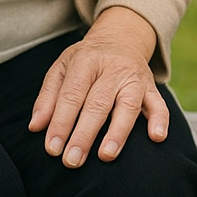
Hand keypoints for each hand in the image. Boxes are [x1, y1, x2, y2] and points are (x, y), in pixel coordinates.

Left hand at [30, 7, 167, 166]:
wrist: (121, 36)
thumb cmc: (86, 59)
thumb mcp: (62, 68)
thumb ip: (48, 96)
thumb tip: (36, 127)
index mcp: (87, 61)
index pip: (72, 94)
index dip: (61, 122)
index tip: (52, 148)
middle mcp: (113, 68)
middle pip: (98, 102)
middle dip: (84, 134)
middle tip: (72, 160)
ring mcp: (134, 78)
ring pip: (128, 105)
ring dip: (118, 131)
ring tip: (106, 155)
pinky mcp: (151, 86)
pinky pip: (159, 103)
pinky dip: (160, 120)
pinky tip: (157, 137)